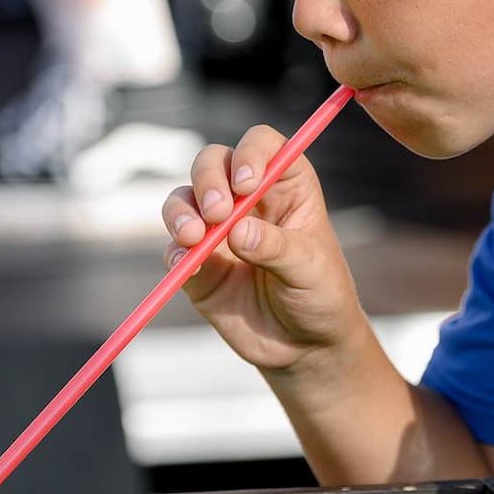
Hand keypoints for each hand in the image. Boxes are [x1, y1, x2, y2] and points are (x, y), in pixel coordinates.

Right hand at [160, 126, 365, 373]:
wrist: (304, 347)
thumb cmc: (321, 296)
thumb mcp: (310, 270)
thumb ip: (277, 248)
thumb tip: (236, 231)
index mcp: (287, 186)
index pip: (262, 146)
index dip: (250, 154)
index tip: (247, 184)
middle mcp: (248, 199)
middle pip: (213, 162)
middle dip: (208, 180)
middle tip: (218, 213)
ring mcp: (218, 229)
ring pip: (184, 198)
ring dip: (181, 211)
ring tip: (193, 237)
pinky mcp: (198, 262)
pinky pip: (173, 246)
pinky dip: (173, 251)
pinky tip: (186, 264)